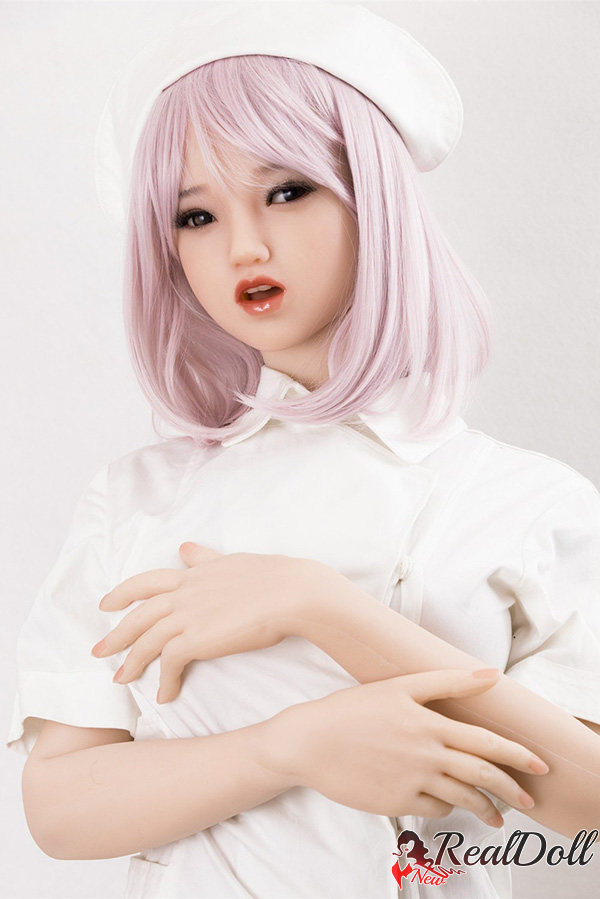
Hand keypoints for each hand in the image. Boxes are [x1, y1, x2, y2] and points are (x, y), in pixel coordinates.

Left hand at [91, 543, 314, 702]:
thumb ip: (206, 558)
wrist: (291, 593)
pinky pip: (169, 664)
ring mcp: (188, 616)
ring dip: (131, 662)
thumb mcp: (233, 561)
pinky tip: (164, 694)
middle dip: (116, 634)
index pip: (148, 582)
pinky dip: (164, 681)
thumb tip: (186, 547)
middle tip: (98, 650)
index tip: (106, 603)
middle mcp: (184, 594)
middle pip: (138, 614)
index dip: (124, 593)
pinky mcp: (196, 640)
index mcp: (193, 575)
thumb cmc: (273, 577)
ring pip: (146, 640)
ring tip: (120, 680)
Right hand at [262, 668, 548, 826]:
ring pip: (462, 799)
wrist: (309, 740)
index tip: (537, 765)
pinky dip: (448, 809)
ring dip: (485, 808)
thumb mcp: (398, 686)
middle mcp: (424, 753)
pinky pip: (434, 809)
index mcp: (428, 722)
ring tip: (497, 814)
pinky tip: (450, 806)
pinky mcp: (396, 802)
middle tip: (527, 800)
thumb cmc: (352, 709)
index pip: (484, 742)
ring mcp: (411, 780)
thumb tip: (491, 673)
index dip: (515, 755)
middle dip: (510, 789)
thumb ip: (447, 681)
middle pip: (481, 775)